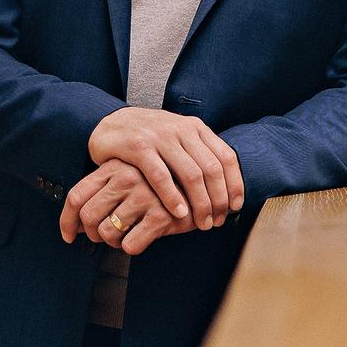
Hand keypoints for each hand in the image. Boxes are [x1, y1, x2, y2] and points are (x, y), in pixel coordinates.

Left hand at [59, 159, 195, 256]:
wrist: (203, 181)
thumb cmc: (157, 185)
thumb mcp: (128, 178)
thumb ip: (104, 193)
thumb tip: (74, 228)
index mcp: (116, 166)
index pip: (76, 195)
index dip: (66, 221)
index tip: (69, 238)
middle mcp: (128, 176)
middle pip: (88, 217)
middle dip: (94, 235)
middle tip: (106, 238)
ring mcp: (145, 193)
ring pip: (108, 232)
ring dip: (115, 242)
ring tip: (129, 235)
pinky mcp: (161, 214)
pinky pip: (130, 245)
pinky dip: (132, 246)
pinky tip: (145, 237)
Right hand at [87, 107, 243, 231]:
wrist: (112, 122)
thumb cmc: (150, 138)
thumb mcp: (178, 140)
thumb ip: (198, 155)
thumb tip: (225, 188)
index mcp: (196, 128)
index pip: (225, 157)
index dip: (234, 184)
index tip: (235, 207)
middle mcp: (182, 129)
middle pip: (211, 168)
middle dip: (218, 199)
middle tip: (216, 222)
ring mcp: (161, 136)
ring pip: (191, 173)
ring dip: (200, 202)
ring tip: (201, 223)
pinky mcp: (139, 146)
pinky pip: (161, 175)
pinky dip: (173, 197)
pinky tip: (179, 213)